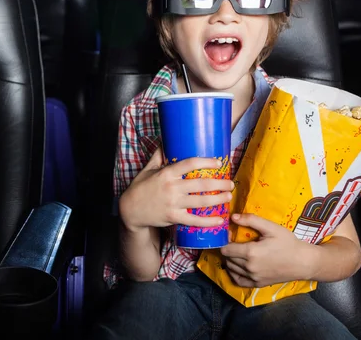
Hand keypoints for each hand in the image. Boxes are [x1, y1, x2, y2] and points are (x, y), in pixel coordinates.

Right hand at [119, 146, 234, 231]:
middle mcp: (171, 188)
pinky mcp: (173, 218)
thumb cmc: (139, 187)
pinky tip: (219, 220)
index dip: (206, 162)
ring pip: (201, 202)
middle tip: (230, 183)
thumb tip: (165, 140)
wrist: (130, 210)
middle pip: (201, 185)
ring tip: (228, 196)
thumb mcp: (147, 169)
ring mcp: (173, 204)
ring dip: (218, 199)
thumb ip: (158, 155)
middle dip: (219, 183)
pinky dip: (208, 221)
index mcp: (166, 173)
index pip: (189, 164)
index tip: (218, 162)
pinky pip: (194, 220)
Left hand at [219, 213, 314, 287]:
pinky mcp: (258, 284)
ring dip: (230, 260)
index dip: (225, 241)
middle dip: (228, 249)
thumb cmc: (288, 243)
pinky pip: (239, 281)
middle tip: (235, 242)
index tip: (231, 236)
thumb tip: (233, 216)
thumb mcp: (271, 227)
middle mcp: (249, 267)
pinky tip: (238, 267)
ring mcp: (253, 277)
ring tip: (237, 252)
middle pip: (227, 258)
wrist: (303, 262)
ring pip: (231, 269)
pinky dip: (234, 273)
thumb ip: (251, 220)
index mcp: (250, 252)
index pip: (226, 249)